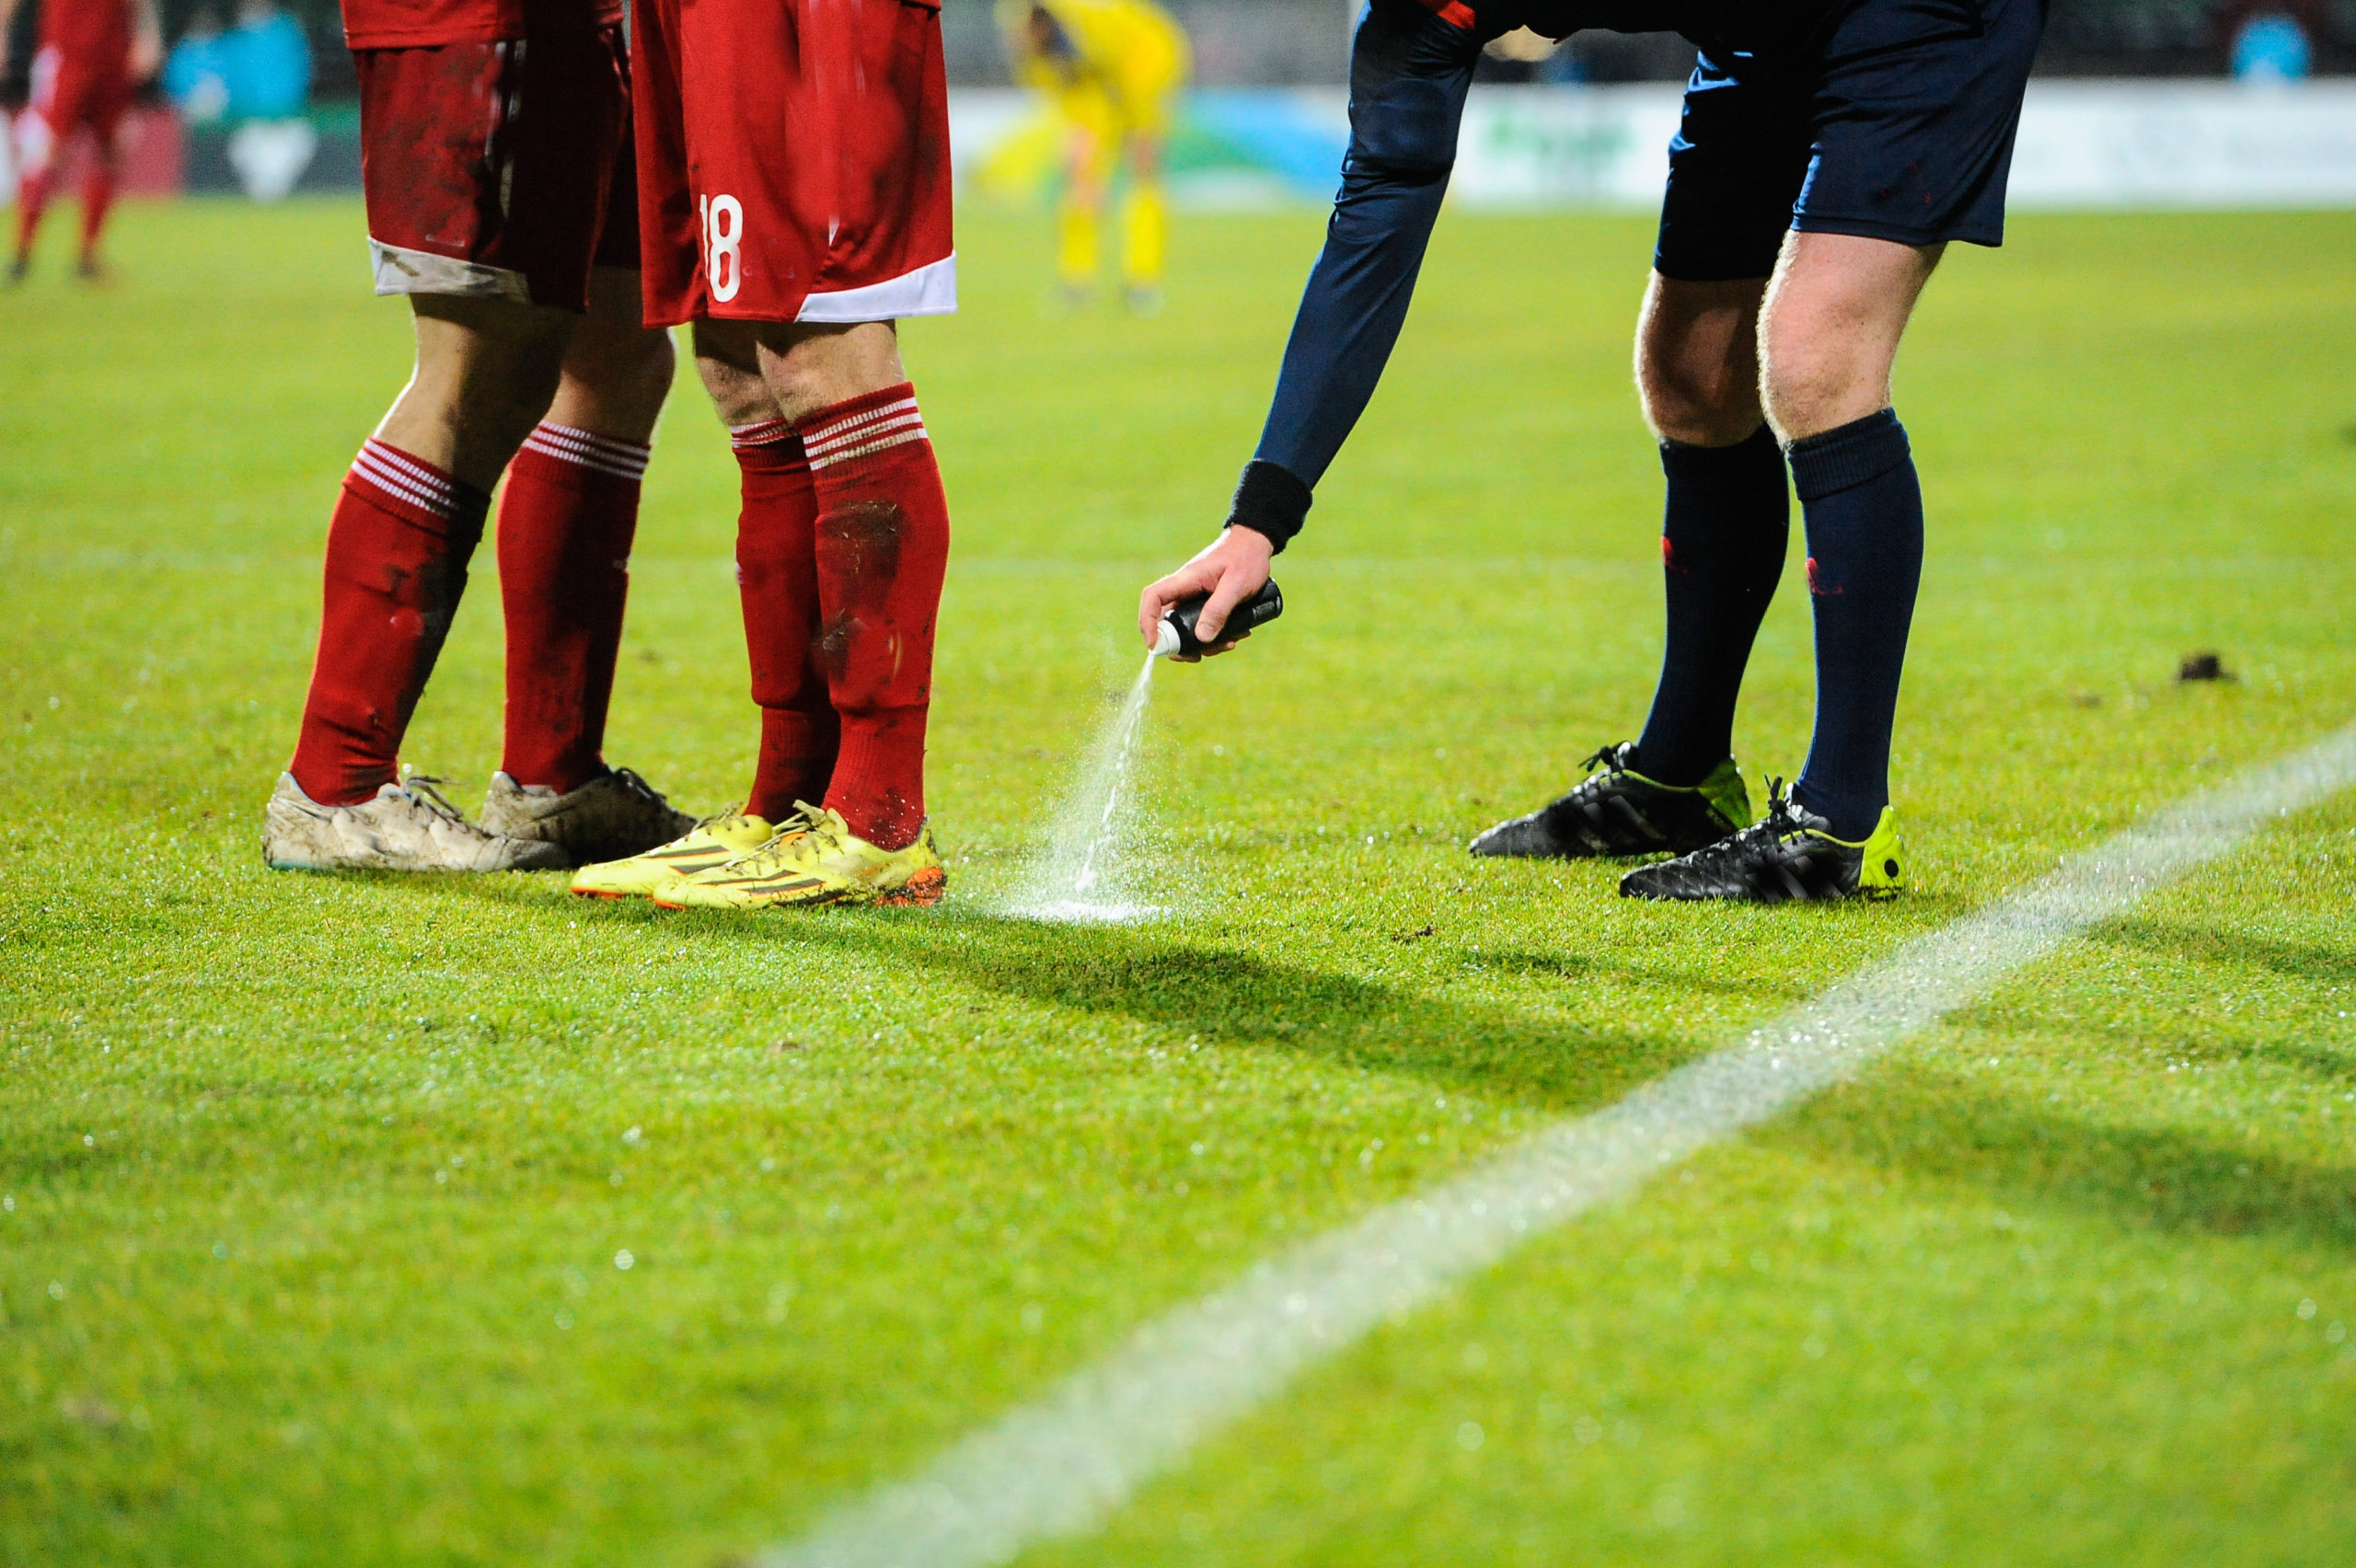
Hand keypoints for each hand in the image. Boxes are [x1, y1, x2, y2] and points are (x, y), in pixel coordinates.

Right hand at [1138, 525, 1274, 660]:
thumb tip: (1202, 638)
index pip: (1153, 598)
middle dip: (1180, 644)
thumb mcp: (1237, 585)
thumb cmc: (1246, 557)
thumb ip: (1219, 609)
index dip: (1146, 621)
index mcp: (1185, 580)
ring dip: (1203, 643)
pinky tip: (1235, 636)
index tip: (1154, 645)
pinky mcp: (1206, 603)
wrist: (1256, 544)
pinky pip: (1201, 625)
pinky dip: (1214, 636)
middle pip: (1167, 622)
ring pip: (1186, 628)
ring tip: (1230, 643)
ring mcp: (1194, 597)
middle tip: (1199, 657)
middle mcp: (1185, 590)